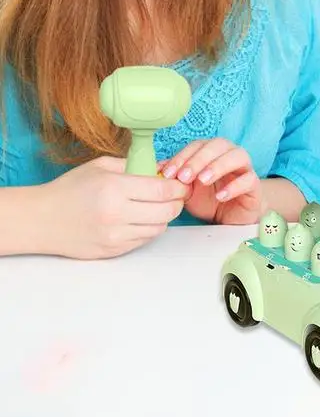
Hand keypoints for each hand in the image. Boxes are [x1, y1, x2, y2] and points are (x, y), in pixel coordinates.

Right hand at [41, 156, 188, 259]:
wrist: (40, 220)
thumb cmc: (71, 188)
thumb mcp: (101, 167)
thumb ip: (135, 165)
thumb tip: (165, 167)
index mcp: (114, 189)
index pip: (162, 190)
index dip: (178, 187)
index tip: (181, 183)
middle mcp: (116, 215)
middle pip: (166, 212)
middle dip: (177, 202)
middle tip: (176, 195)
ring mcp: (114, 237)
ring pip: (158, 229)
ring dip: (164, 217)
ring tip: (157, 206)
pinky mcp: (112, 251)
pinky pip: (143, 240)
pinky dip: (149, 229)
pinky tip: (141, 218)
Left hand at [160, 138, 260, 224]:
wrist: (230, 218)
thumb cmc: (209, 200)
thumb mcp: (187, 190)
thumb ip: (175, 177)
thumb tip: (155, 168)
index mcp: (213, 152)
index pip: (198, 145)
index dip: (183, 156)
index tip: (168, 173)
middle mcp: (230, 155)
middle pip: (219, 145)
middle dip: (199, 159)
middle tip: (184, 177)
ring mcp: (245, 169)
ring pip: (238, 156)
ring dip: (218, 166)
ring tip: (203, 180)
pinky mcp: (255, 186)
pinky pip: (249, 179)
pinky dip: (234, 186)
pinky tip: (221, 196)